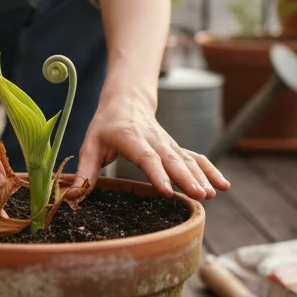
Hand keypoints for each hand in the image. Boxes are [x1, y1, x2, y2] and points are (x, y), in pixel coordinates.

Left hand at [71, 86, 229, 199]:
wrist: (126, 100)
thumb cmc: (105, 126)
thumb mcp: (89, 144)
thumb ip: (85, 171)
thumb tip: (73, 196)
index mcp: (130, 137)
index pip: (146, 157)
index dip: (157, 173)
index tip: (167, 190)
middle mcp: (153, 139)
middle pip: (172, 159)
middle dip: (186, 177)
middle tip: (199, 195)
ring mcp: (167, 143)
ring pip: (187, 159)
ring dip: (201, 176)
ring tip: (211, 194)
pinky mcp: (175, 148)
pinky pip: (196, 158)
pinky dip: (211, 170)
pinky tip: (224, 186)